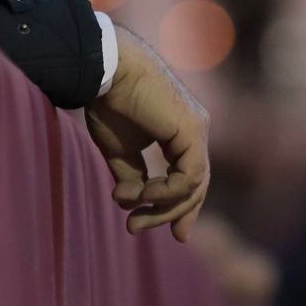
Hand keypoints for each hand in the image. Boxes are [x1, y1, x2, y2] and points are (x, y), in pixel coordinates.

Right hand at [85, 25, 210, 241]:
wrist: (107, 71)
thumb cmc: (110, 101)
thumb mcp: (119, 150)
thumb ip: (131, 176)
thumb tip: (130, 202)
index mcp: (181, 133)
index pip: (190, 178)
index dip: (180, 207)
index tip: (174, 234)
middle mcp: (195, 131)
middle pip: (194, 187)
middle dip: (169, 214)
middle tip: (135, 229)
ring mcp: (198, 131)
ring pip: (194, 186)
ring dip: (162, 208)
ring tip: (132, 214)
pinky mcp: (194, 131)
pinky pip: (190, 177)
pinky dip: (168, 193)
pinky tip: (145, 194)